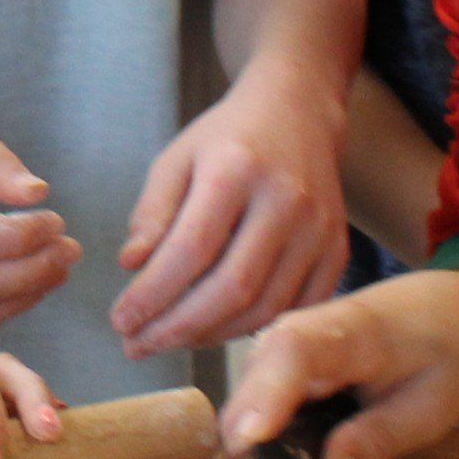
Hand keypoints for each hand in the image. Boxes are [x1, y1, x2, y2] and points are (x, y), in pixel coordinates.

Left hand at [112, 60, 348, 357]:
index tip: (120, 321)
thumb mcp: (176, 159)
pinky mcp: (339, 252)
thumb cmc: (226, 139)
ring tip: (169, 339)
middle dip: (177, 327)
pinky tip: (213, 331)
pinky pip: (293, 310)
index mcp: (236, 169)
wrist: (297, 113)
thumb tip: (131, 267)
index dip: (153, 294)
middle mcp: (286, 200)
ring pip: (264, 307)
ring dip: (210, 336)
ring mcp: (320, 229)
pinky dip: (251, 330)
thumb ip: (153, 212)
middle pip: (230, 287)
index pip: (191, 249)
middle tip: (137, 345)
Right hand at [220, 271, 458, 458]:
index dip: (265, 396)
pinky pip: (261, 434)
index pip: (291, 352)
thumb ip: (380, 438)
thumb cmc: (441, 353)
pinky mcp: (268, 382)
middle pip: (252, 407)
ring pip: (250, 432)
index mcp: (345, 330)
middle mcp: (289, 338)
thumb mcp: (431, 405)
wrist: (437, 313)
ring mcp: (272, 361)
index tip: (251, 441)